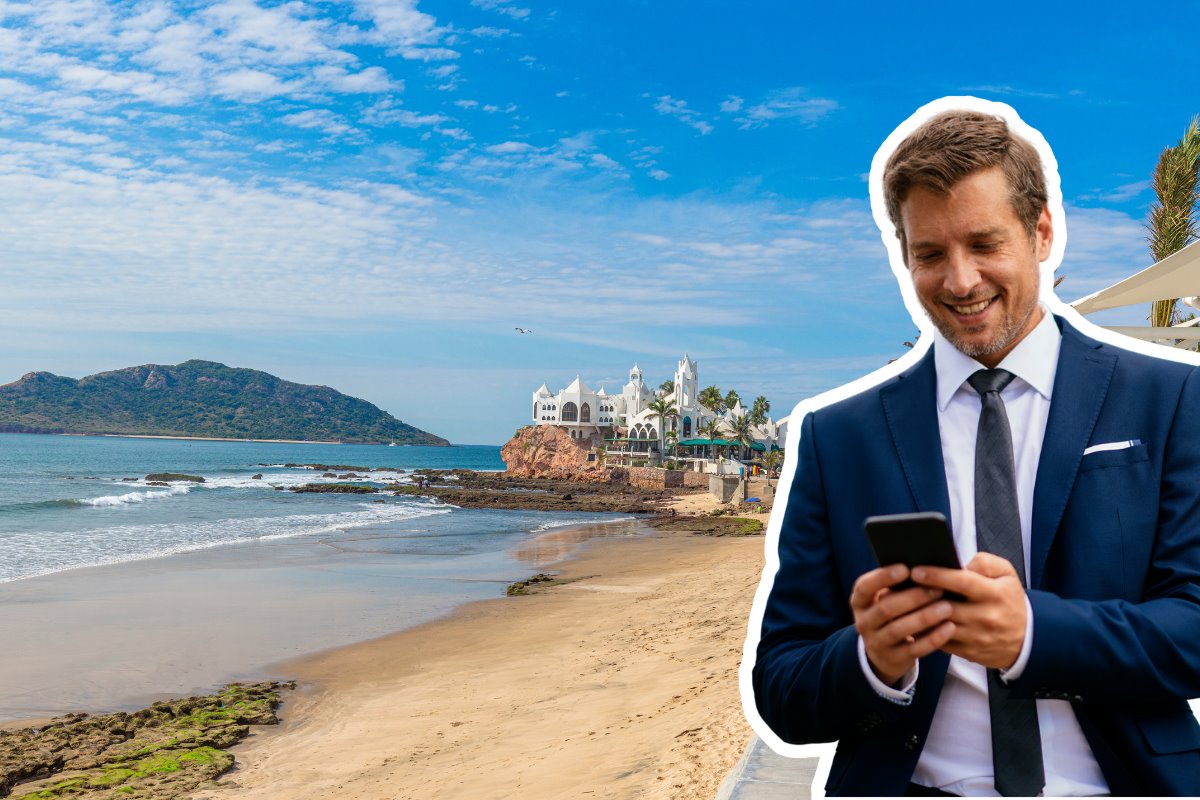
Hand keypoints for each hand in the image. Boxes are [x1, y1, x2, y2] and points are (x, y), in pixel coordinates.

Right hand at [851, 564, 954, 686]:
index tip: (905, 569)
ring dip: (924, 617)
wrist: (884, 653)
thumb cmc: (891, 614)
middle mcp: (863, 622)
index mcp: (860, 602)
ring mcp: (876, 642)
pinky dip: (933, 638)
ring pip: (899, 629)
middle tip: (937, 589)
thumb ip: (897, 586)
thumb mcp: (884, 599)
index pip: (864, 587)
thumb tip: (924, 566)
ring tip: (947, 607)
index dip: (882, 577)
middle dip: (912, 598)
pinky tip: (949, 628)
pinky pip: (914, 649)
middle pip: (886, 609)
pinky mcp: (894, 659)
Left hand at [911, 552, 1026, 669]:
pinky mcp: (968, 652)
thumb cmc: (1009, 600)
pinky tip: (910, 620)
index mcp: (995, 594)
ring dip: (918, 616)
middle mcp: (986, 617)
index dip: (937, 576)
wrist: (1027, 639)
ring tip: (900, 602)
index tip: (916, 570)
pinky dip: (924, 632)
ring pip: (940, 627)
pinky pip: (940, 642)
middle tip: (900, 586)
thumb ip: (985, 562)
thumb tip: (960, 563)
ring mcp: (976, 638)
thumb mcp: (1007, 575)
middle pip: (947, 607)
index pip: (963, 582)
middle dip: (921, 597)